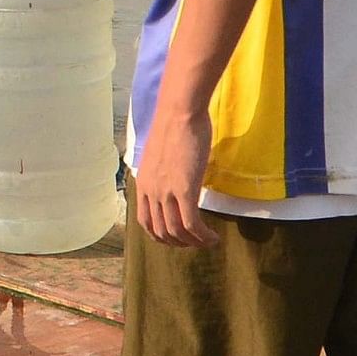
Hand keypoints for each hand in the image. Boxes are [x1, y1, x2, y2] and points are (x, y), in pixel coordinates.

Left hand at [131, 108, 214, 247]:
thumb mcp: (161, 154)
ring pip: (176, 231)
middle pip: (160, 231)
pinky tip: (213, 238)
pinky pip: (192, 224)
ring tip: (207, 242)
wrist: (180, 112)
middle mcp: (151, 191)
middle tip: (194, 243)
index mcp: (143, 183)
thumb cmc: (174, 125)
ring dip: (193, 243)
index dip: (160, 235)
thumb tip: (174, 179)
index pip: (145, 221)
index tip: (175, 237)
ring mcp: (166, 192)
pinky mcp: (184, 189)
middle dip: (178, 243)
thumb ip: (163, 172)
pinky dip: (202, 236)